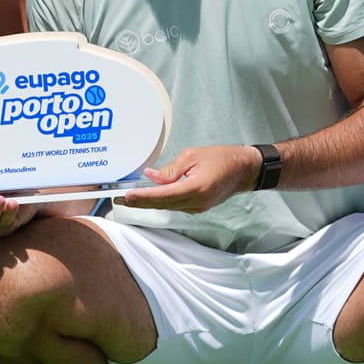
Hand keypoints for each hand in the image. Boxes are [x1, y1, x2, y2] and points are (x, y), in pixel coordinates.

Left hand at [121, 145, 260, 213]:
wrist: (244, 170)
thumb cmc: (222, 158)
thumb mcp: (193, 156)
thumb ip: (171, 169)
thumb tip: (152, 176)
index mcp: (197, 188)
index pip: (164, 195)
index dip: (144, 197)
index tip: (128, 196)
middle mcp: (197, 202)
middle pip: (163, 204)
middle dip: (140, 202)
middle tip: (119, 199)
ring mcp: (198, 208)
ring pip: (168, 207)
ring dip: (149, 203)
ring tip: (129, 198)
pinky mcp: (198, 208)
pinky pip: (175, 206)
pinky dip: (161, 202)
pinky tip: (149, 197)